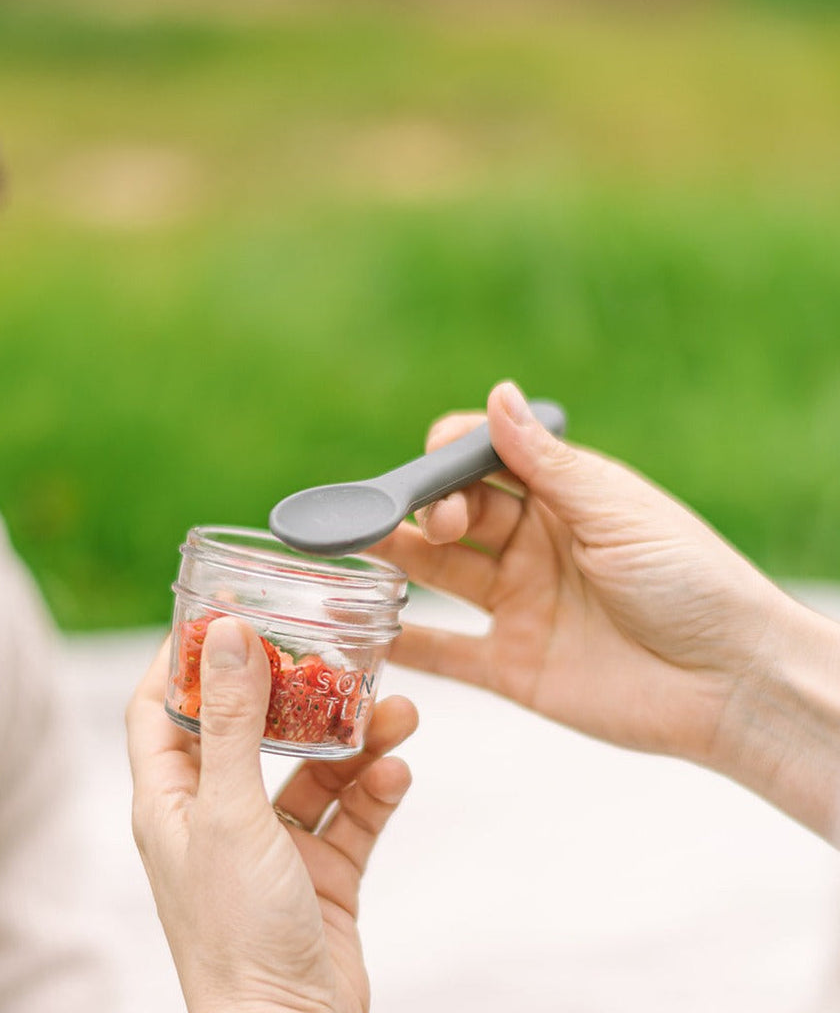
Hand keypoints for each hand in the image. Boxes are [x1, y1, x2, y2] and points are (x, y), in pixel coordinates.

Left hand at [127, 617, 416, 1012]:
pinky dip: (376, 792)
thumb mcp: (231, 813)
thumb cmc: (237, 936)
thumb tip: (225, 633)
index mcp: (172, 800)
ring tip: (397, 711)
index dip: (181, 656)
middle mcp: (217, 816)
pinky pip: (350, 816)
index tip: (223, 610)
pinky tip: (398, 774)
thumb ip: (230, 721)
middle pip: (251, 729)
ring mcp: (271, 846)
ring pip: (313, 769)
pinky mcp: (320, 874)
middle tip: (332, 650)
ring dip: (355, 740)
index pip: (159, 707)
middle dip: (295, 691)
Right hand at [371, 382, 839, 839]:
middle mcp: (531, 546)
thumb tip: (496, 394)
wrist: (732, 684)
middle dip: (419, 510)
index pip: (483, 462)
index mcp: (560, 497)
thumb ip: (545, 463)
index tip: (433, 469)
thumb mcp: (615, 511)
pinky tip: (363, 633)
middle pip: (452, 516)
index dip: (449, 460)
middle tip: (415, 524)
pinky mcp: (514, 666)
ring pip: (439, 575)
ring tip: (344, 551)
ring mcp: (519, 605)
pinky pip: (449, 652)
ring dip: (393, 561)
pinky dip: (408, 645)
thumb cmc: (691, 582)